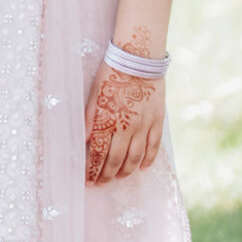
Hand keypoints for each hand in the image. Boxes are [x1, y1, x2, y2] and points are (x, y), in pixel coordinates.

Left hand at [84, 62, 164, 184]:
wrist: (139, 58)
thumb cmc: (112, 73)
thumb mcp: (94, 93)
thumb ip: (89, 119)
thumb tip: (84, 140)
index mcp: (108, 119)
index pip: (98, 153)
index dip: (93, 169)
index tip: (88, 179)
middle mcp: (126, 126)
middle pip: (116, 159)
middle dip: (106, 175)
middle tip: (100, 183)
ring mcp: (144, 125)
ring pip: (135, 157)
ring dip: (126, 171)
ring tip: (118, 177)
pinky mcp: (157, 121)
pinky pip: (154, 146)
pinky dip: (148, 160)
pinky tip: (143, 168)